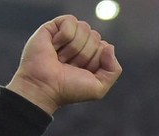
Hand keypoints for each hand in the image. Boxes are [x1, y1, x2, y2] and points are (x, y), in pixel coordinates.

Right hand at [6, 15, 120, 114]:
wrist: (44, 87)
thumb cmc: (68, 89)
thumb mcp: (99, 87)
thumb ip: (113, 70)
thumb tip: (109, 46)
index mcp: (91, 56)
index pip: (104, 47)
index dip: (95, 61)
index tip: (81, 72)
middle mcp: (80, 44)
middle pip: (95, 36)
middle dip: (84, 55)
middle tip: (69, 66)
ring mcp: (67, 35)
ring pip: (84, 28)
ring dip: (73, 48)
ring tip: (60, 58)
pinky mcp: (53, 27)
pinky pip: (70, 21)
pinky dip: (64, 36)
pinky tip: (54, 47)